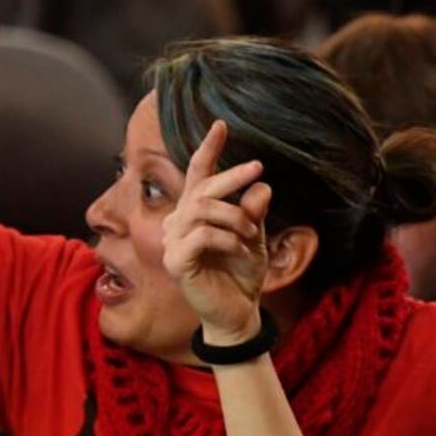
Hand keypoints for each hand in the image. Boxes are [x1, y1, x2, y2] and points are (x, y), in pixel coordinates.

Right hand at [161, 122, 273, 343]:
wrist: (237, 311)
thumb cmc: (241, 273)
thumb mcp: (254, 236)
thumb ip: (253, 212)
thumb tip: (261, 186)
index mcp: (196, 212)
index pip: (198, 175)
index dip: (208, 149)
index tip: (221, 124)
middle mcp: (179, 222)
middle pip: (202, 187)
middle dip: (231, 175)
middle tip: (257, 167)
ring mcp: (173, 241)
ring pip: (202, 209)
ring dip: (234, 216)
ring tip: (251, 233)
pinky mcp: (176, 261)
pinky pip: (203, 236)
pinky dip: (228, 239)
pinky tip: (241, 251)